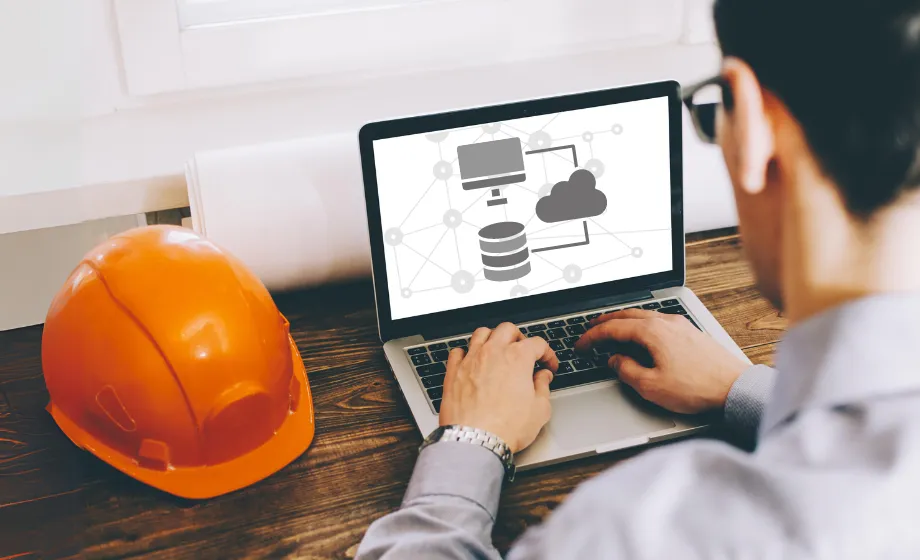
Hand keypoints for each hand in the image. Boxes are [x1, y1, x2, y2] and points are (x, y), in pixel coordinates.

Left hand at [439, 323, 559, 452]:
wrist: (475, 440)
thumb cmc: (506, 427)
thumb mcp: (539, 410)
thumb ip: (543, 387)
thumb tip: (543, 377)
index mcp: (517, 358)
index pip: (537, 343)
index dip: (547, 353)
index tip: (548, 364)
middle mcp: (493, 353)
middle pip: (507, 329)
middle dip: (519, 337)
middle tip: (524, 351)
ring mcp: (471, 360)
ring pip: (481, 333)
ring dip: (492, 337)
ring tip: (498, 349)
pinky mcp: (453, 372)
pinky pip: (458, 351)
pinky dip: (466, 352)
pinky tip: (471, 361)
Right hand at [575, 309, 747, 413]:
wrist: (735, 388)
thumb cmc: (697, 388)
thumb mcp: (651, 386)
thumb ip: (626, 370)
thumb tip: (615, 361)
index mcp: (652, 332)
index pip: (613, 328)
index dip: (592, 336)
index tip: (580, 344)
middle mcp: (666, 322)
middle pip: (627, 315)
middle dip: (605, 322)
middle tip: (590, 330)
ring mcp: (680, 325)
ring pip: (644, 316)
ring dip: (624, 322)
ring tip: (613, 331)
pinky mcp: (691, 333)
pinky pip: (658, 321)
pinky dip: (641, 325)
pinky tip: (642, 337)